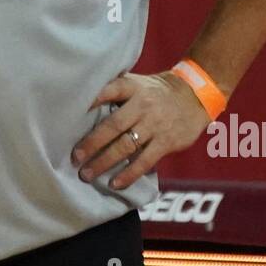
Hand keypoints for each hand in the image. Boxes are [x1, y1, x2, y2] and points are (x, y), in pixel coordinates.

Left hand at [71, 69, 212, 189]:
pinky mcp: (166, 142)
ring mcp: (155, 125)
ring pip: (126, 146)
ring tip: (87, 174)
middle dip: (92, 143)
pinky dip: (128, 174)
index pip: (110, 90)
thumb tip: (80, 102)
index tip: (71, 112)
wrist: (195, 95)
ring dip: (104, 162)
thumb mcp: (136, 82)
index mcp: (132, 87)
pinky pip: (145, 161)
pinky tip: (114, 184)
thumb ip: (114, 89)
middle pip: (113, 125)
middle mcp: (142, 105)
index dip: (92, 100)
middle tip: (75, 157)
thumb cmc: (155, 91)